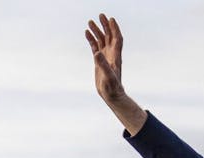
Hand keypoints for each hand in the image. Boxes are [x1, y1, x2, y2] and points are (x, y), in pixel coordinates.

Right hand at [85, 14, 146, 134]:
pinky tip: (86, 33)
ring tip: (90, 22)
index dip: (114, 29)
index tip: (111, 19)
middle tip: (100, 15)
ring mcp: (105, 57)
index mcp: (115, 56)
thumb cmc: (112, 88)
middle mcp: (111, 54)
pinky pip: (95, 47)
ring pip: (101, 40)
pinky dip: (92, 40)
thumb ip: (103, 64)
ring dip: (97, 31)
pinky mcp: (99, 61)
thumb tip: (97, 53)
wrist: (111, 95)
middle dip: (105, 26)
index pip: (117, 39)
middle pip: (109, 36)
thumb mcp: (108, 76)